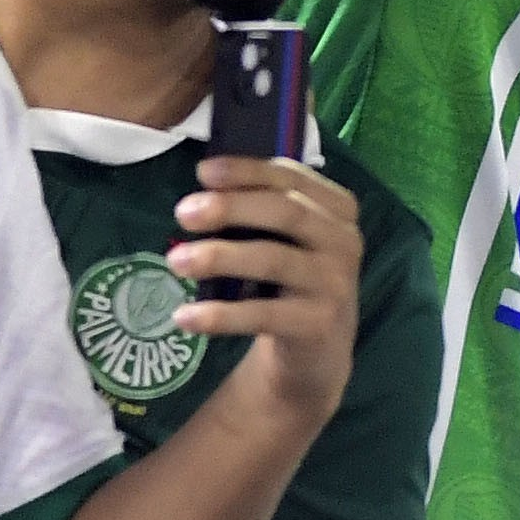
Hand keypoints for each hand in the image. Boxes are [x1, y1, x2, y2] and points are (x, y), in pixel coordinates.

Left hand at [173, 154, 365, 430]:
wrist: (318, 349)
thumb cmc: (291, 277)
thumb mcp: (285, 238)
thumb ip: (257, 207)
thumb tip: (202, 184)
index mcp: (337, 208)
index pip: (292, 178)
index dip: (247, 170)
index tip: (202, 171)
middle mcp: (344, 241)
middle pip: (286, 212)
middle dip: (231, 208)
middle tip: (183, 213)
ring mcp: (335, 284)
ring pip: (273, 260)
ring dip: (219, 257)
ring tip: (175, 261)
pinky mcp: (319, 324)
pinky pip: (264, 314)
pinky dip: (221, 315)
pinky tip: (184, 317)